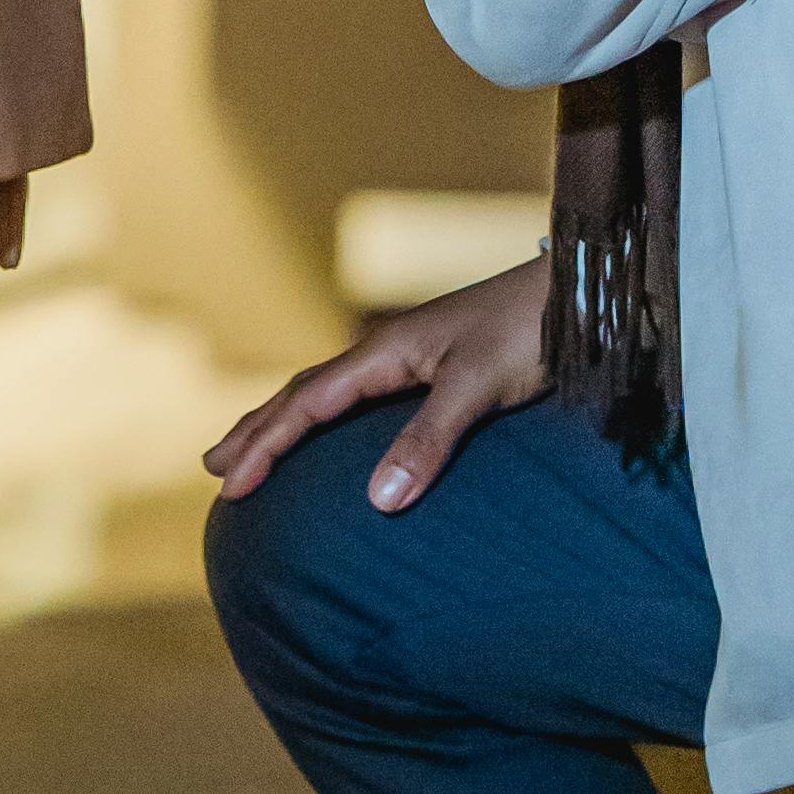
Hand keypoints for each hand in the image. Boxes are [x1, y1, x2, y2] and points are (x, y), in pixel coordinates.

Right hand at [206, 253, 548, 513]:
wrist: (579, 292)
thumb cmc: (530, 332)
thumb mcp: (478, 387)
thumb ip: (429, 440)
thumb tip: (377, 501)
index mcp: (383, 353)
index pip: (305, 404)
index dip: (265, 444)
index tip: (231, 484)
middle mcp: (386, 351)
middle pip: (302, 393)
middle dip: (258, 430)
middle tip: (215, 468)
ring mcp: (408, 356)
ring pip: (327, 392)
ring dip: (285, 420)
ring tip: (255, 448)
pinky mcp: (433, 366)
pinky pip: (358, 396)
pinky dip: (326, 417)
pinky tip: (334, 434)